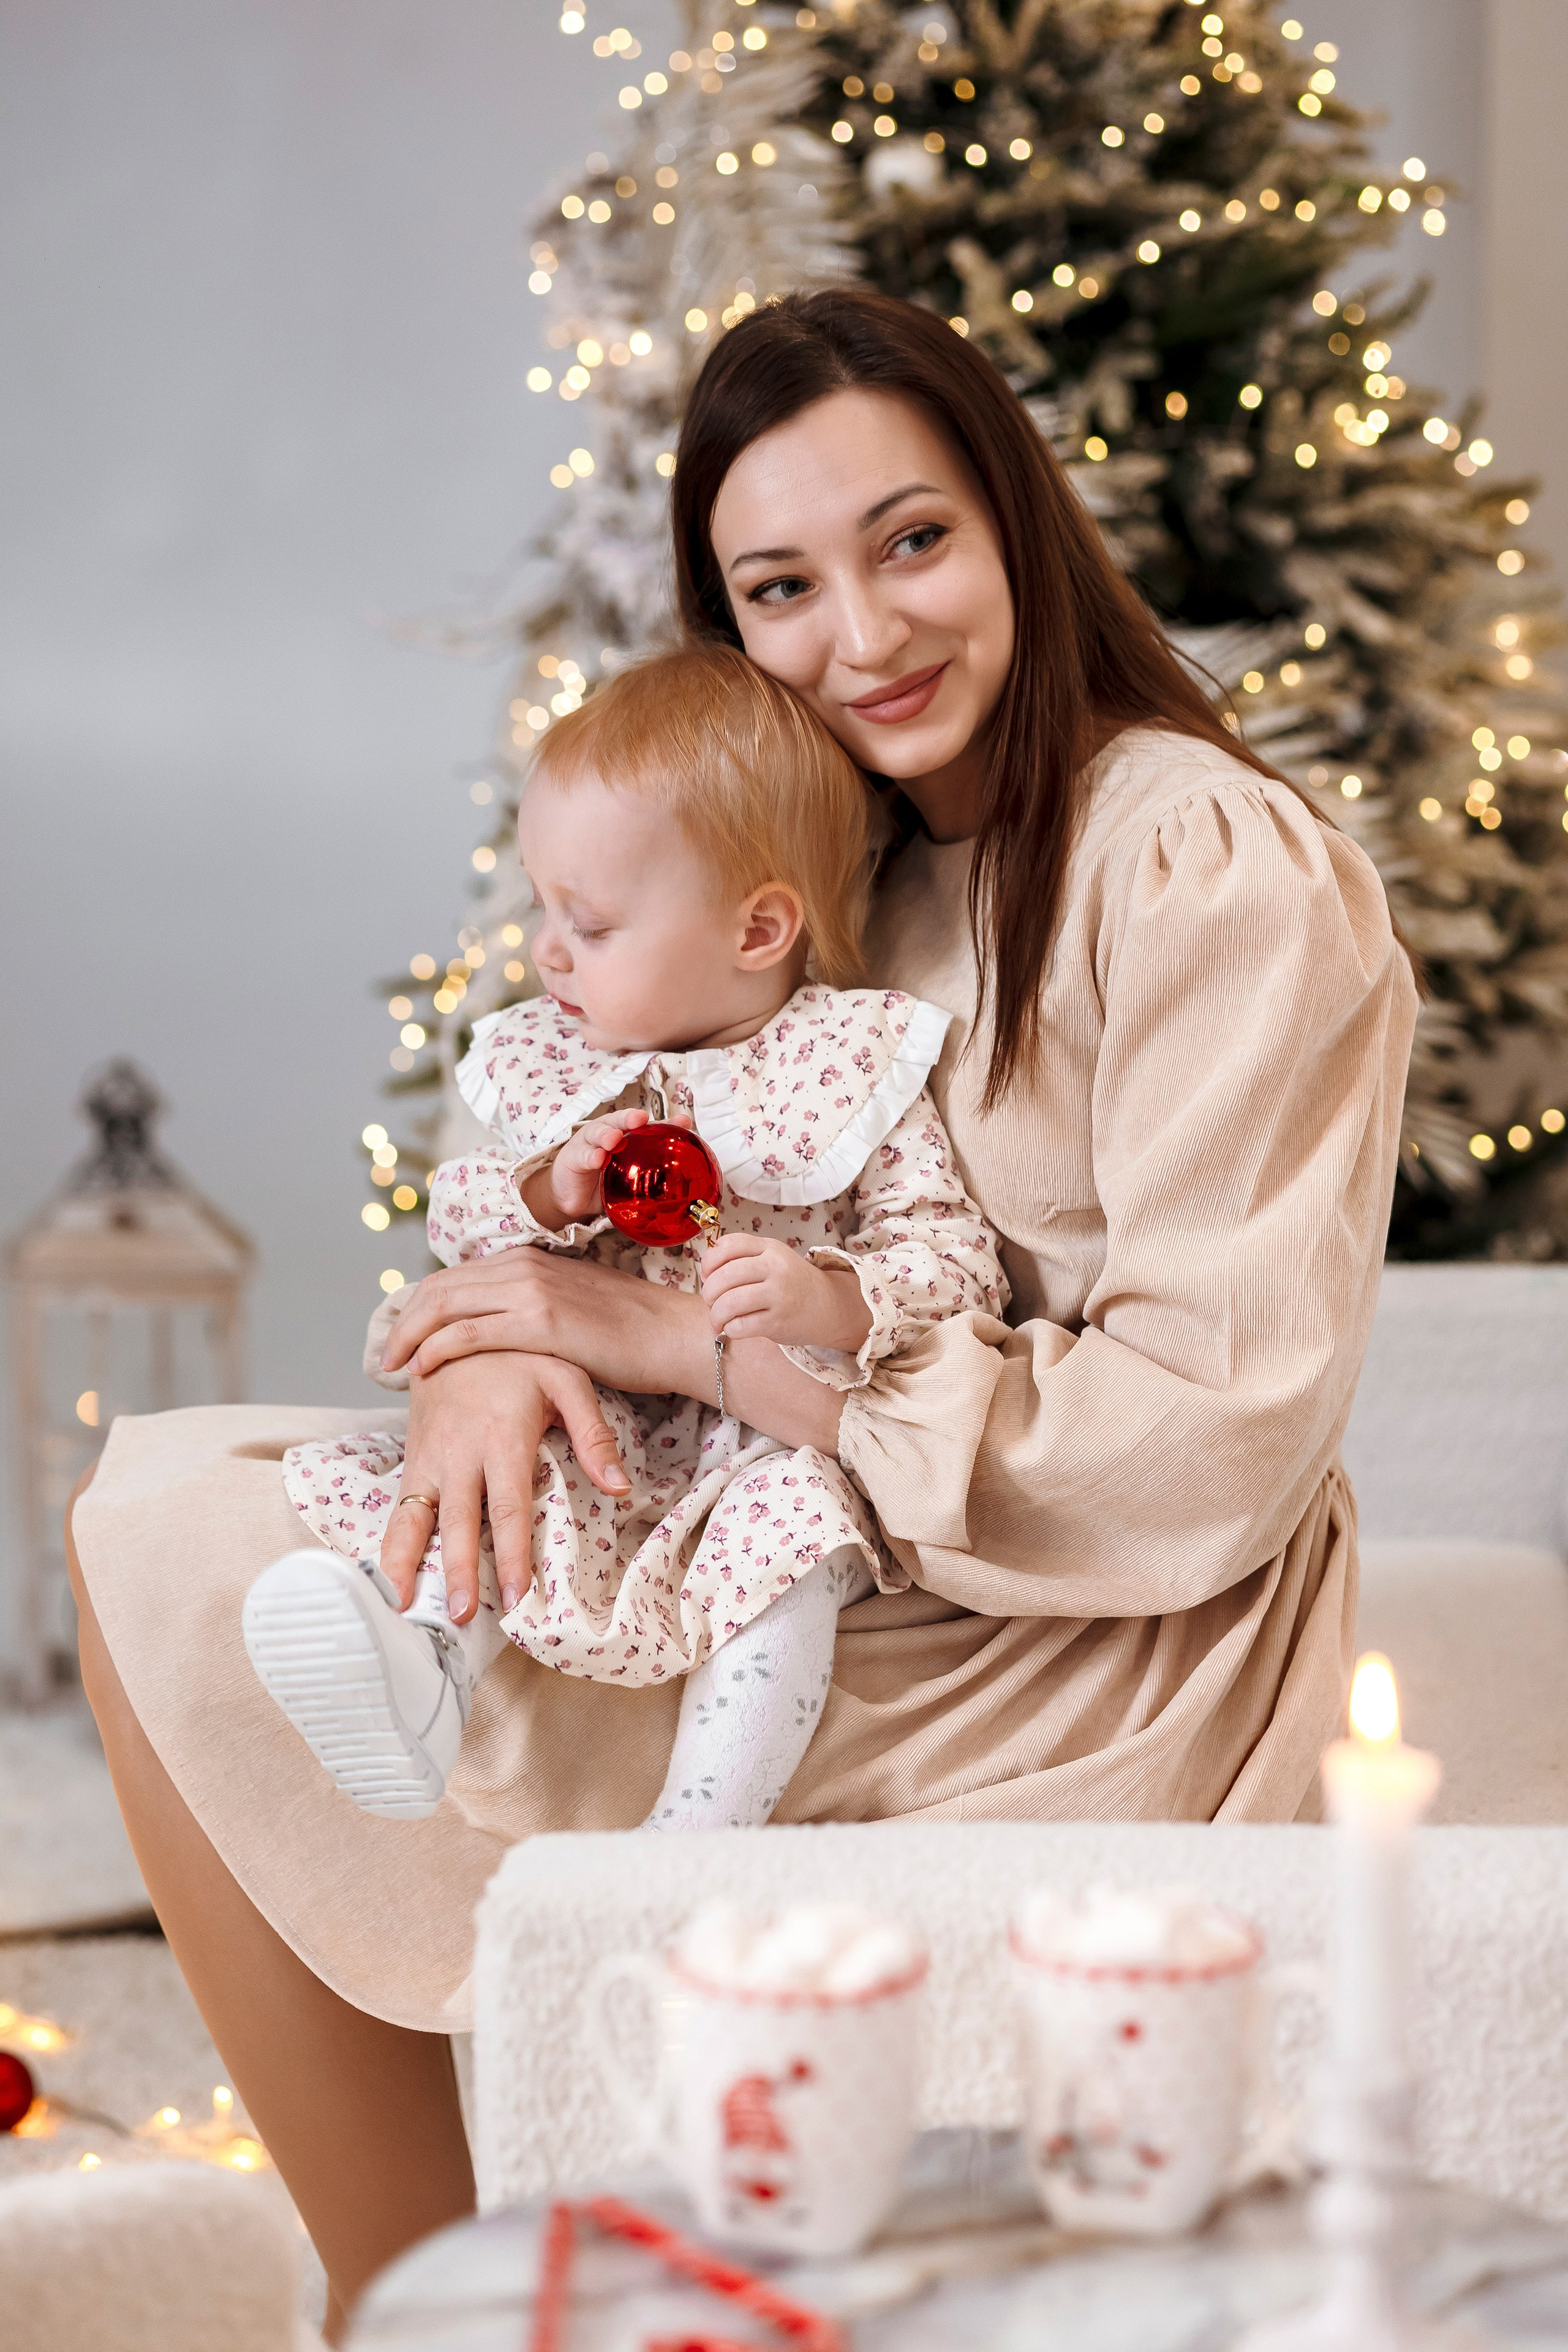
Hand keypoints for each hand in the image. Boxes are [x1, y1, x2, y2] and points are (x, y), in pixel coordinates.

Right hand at [380, 1352, 629, 1621]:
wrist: (456, 1322)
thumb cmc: (519, 1356)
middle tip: (460, 1615)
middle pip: (460, 1520)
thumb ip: (594, 1433)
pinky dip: (389, 1543)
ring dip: (408, 1561)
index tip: (518, 1598)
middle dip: (459, 1569)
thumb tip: (622, 1487)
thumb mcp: (567, 1379)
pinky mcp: (413, 1457)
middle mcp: (460, 1451)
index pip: (509, 1507)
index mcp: (501, 1436)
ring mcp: (431, 1456)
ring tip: (402, 1603)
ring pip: (414, 1515)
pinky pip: (398, 1505)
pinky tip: (387, 1577)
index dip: (513, 1555)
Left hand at [381, 1244, 713, 1396]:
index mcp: (527, 1257)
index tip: (404, 1336)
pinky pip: (468, 1333)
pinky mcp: (540, 1322)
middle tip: (386, 1356)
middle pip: (440, 1288)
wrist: (672, 1334)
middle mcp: (522, 1265)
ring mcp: (530, 1290)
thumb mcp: (570, 1306)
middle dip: (404, 1321)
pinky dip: (436, 1349)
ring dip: (410, 1336)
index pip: (454, 1276)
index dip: (419, 1306)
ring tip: (393, 1366)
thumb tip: (499, 1329)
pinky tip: (422, 1368)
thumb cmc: (627, 1331)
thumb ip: (531, 1307)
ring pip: (445, 1306)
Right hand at [521, 1107, 693, 1230]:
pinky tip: (598, 1159)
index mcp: (625, 1136)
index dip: (665, 1122)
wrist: (574, 1197)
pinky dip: (591, 1156)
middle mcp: (608, 1134)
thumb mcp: (632, 1177)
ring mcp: (589, 1144)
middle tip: (640, 1119)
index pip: (647, 1128)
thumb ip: (653, 1173)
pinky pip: (583, 1156)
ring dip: (607, 1134)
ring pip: (598, 1133)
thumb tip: (687, 1181)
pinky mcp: (574, 1158)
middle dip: (630, 1118)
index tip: (683, 1121)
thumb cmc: (605, 1181)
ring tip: (615, 1139)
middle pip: (619, 1121)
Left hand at [700, 1235, 872, 1351]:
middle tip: (710, 1301)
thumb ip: (744, 1258)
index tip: (707, 1275)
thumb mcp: (773, 1259)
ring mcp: (778, 1295)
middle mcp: (775, 1268)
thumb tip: (705, 1275)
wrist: (828, 1306)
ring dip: (715, 1315)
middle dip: (708, 1292)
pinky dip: (730, 1329)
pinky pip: (740, 1326)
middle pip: (724, 1276)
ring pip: (729, 1303)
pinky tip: (733, 1328)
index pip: (729, 1245)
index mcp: (770, 1248)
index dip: (709, 1261)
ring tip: (717, 1320)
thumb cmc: (792, 1283)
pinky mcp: (778, 1322)